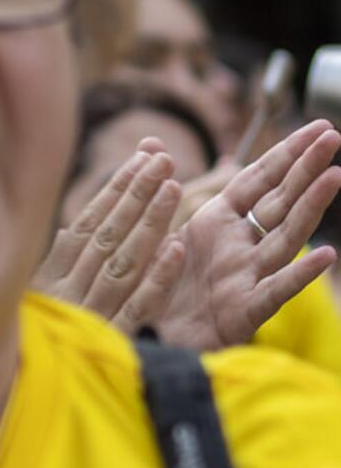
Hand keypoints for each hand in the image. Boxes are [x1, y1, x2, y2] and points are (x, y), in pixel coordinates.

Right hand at [34, 144, 186, 333]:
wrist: (6, 397)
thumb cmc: (19, 348)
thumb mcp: (27, 303)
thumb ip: (54, 269)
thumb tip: (73, 227)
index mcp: (45, 278)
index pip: (86, 225)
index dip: (114, 191)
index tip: (139, 160)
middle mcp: (65, 291)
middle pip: (107, 235)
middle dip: (136, 194)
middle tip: (164, 158)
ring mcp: (87, 315)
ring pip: (124, 261)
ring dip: (150, 223)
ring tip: (175, 187)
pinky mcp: (108, 341)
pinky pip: (137, 306)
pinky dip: (156, 278)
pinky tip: (176, 250)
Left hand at [155, 121, 340, 349]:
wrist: (145, 339)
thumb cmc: (156, 284)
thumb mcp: (155, 228)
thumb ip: (161, 188)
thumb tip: (151, 143)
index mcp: (218, 223)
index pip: (258, 180)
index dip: (285, 154)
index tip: (316, 127)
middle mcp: (239, 246)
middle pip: (280, 201)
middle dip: (306, 168)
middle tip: (333, 136)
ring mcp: (246, 276)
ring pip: (284, 237)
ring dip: (310, 207)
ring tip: (335, 176)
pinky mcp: (244, 310)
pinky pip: (276, 290)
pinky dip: (299, 273)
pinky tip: (325, 255)